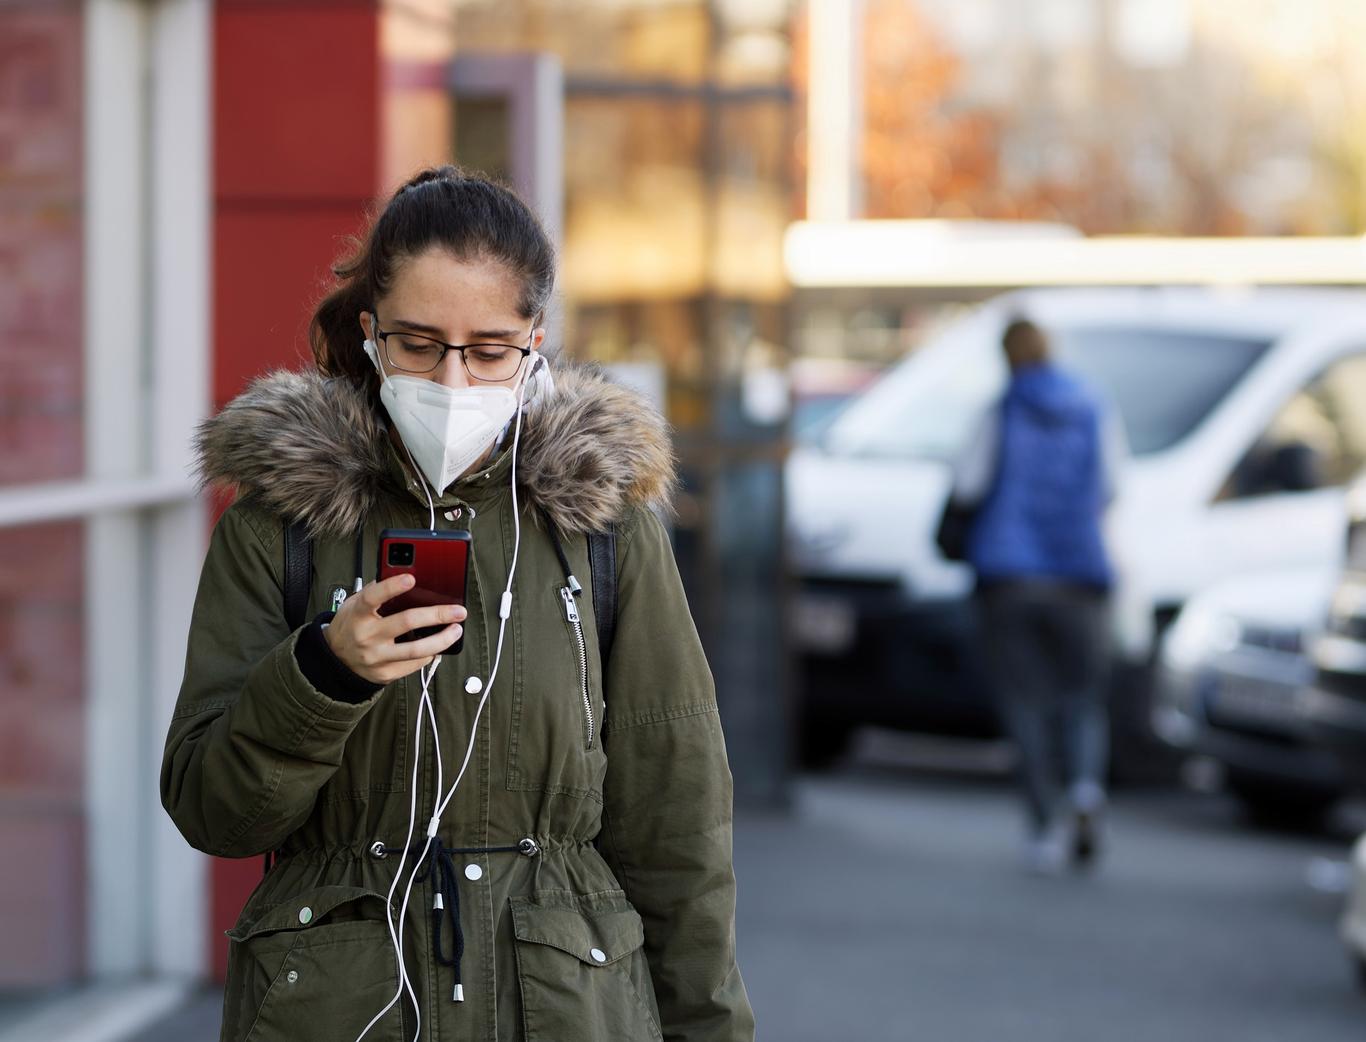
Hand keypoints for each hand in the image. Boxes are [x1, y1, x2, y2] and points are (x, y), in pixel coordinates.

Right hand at [322, 574, 467, 684]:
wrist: (335, 661)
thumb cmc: (350, 627)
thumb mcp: (354, 605)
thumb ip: (375, 591)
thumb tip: (403, 575)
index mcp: (358, 615)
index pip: (373, 598)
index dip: (391, 587)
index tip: (411, 578)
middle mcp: (367, 637)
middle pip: (406, 623)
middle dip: (437, 615)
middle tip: (458, 611)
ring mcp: (377, 657)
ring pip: (416, 650)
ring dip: (442, 640)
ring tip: (456, 630)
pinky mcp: (386, 673)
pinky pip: (414, 664)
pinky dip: (429, 653)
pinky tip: (437, 645)